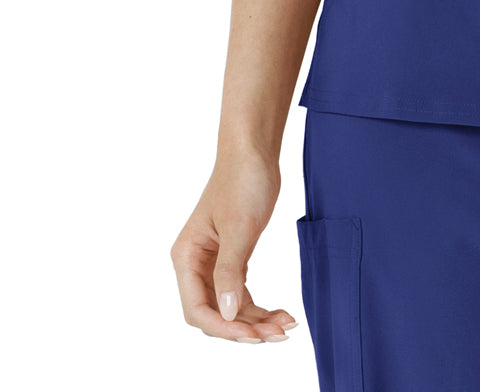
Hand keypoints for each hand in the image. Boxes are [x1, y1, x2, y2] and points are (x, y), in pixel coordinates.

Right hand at [170, 150, 298, 343]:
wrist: (254, 151)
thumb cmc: (242, 181)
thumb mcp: (239, 227)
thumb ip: (230, 272)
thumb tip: (226, 313)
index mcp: (187, 257)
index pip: (197, 308)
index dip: (223, 326)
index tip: (252, 334)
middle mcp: (195, 263)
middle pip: (213, 313)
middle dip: (243, 328)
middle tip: (277, 334)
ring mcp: (213, 262)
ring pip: (229, 306)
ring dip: (255, 320)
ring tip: (285, 326)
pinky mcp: (232, 257)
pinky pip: (240, 292)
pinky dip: (258, 305)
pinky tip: (280, 313)